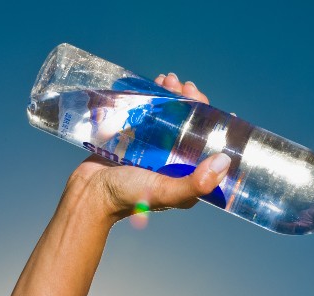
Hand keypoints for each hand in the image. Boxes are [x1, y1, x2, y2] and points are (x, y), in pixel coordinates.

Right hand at [67, 73, 227, 221]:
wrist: (88, 193)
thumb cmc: (126, 196)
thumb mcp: (165, 191)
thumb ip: (195, 183)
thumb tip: (224, 161)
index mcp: (187, 177)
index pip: (209, 148)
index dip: (215, 127)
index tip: (218, 110)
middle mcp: (173, 162)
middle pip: (191, 127)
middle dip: (192, 104)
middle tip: (186, 87)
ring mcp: (154, 150)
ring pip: (171, 117)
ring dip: (173, 96)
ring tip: (169, 80)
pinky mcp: (135, 140)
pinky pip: (149, 115)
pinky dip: (154, 98)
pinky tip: (155, 83)